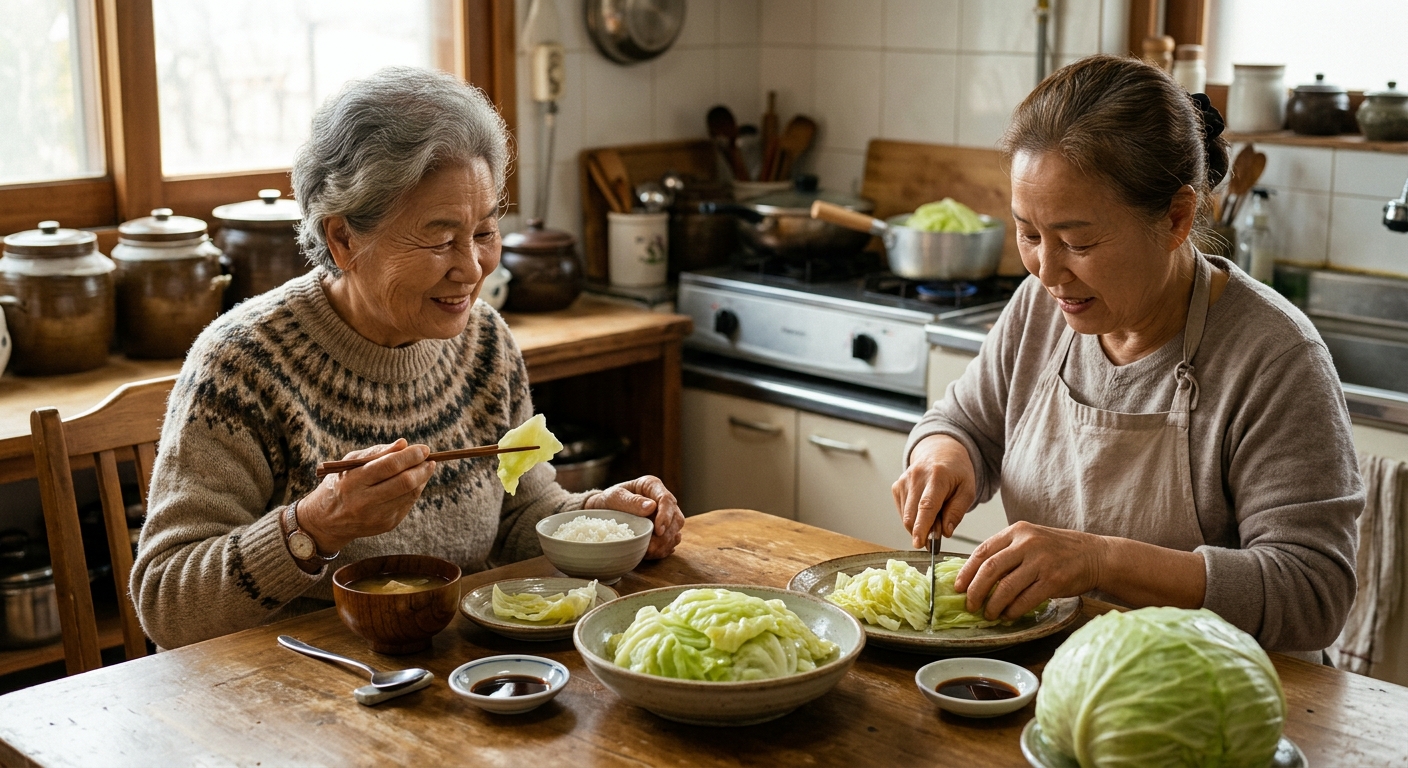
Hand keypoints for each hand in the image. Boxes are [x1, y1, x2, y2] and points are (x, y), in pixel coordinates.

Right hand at [297, 439, 435, 553]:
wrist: (326, 521)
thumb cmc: (341, 483)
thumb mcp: (349, 463)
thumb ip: (376, 452)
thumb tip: (404, 444)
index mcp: (353, 482)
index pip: (389, 466)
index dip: (411, 456)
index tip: (424, 448)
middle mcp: (364, 502)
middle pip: (404, 483)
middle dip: (422, 468)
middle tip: (430, 459)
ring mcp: (377, 516)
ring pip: (409, 494)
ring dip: (422, 479)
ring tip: (424, 467)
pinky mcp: (386, 525)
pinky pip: (407, 504)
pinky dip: (414, 490)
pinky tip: (413, 482)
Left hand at [583, 475, 683, 558]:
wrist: (604, 512)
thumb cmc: (609, 501)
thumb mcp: (615, 497)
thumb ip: (632, 502)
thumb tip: (651, 506)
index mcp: (652, 486)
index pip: (667, 499)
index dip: (666, 516)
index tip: (658, 530)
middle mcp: (662, 500)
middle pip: (676, 518)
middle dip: (666, 535)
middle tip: (651, 547)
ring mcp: (665, 516)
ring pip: (675, 531)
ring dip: (664, 545)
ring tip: (648, 552)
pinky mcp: (664, 530)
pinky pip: (670, 541)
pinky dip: (663, 550)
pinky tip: (651, 553)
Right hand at [892, 434, 977, 548]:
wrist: (940, 452)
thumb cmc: (956, 472)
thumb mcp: (967, 490)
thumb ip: (957, 511)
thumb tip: (945, 532)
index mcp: (937, 476)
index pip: (926, 506)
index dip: (922, 527)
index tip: (919, 544)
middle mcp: (917, 477)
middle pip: (912, 514)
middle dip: (921, 533)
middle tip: (934, 538)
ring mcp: (904, 481)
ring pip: (906, 516)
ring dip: (918, 525)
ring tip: (934, 517)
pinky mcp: (896, 486)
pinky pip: (902, 512)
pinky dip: (913, 518)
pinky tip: (923, 510)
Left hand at [954, 521, 1107, 620]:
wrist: (1094, 554)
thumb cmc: (1057, 550)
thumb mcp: (1030, 539)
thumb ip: (1006, 551)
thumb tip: (975, 575)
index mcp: (1017, 531)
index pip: (982, 551)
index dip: (966, 572)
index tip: (958, 587)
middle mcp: (1027, 543)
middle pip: (989, 569)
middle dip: (975, 591)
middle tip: (970, 605)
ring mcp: (1041, 562)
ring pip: (1005, 587)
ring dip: (993, 605)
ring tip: (989, 614)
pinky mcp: (1053, 580)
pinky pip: (1025, 599)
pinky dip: (1012, 610)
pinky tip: (1008, 615)